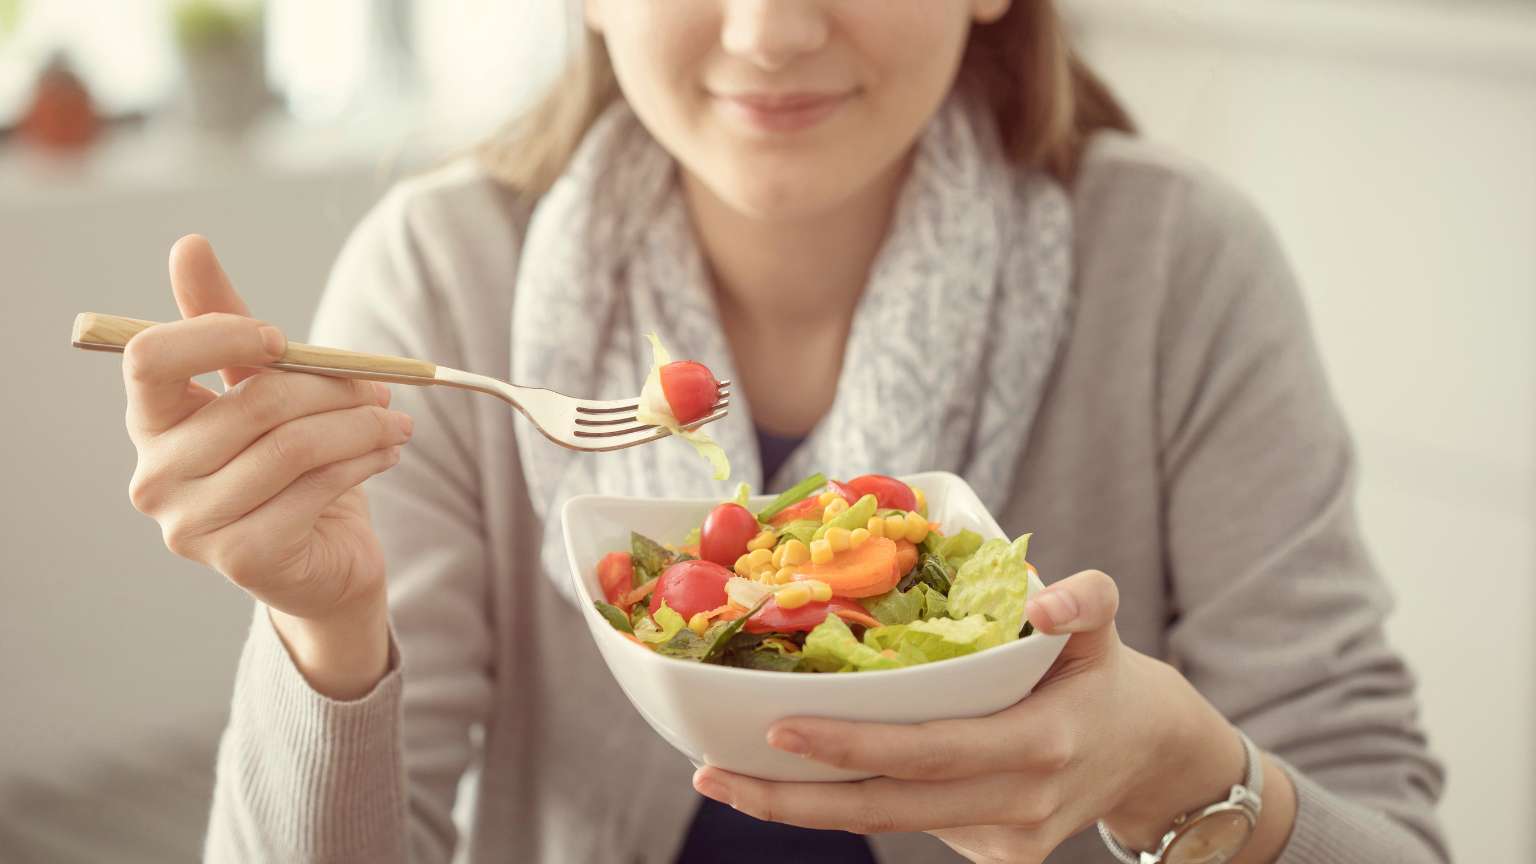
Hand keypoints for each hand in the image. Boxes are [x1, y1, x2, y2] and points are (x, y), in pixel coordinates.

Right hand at [122, 236, 411, 695]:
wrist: (323, 559)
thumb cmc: (289, 463)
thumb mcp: (262, 388)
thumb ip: (226, 323)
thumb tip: (188, 245)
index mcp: (150, 422)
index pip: (150, 359)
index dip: (217, 335)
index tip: (280, 338)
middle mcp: (155, 477)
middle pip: (250, 403)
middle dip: (331, 387)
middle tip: (381, 386)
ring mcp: (192, 525)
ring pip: (293, 447)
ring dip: (360, 425)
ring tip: (395, 420)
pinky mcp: (242, 559)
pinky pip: (316, 488)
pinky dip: (363, 460)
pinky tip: (387, 452)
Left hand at [692, 570, 1283, 862]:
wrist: (1150, 757)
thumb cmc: (1105, 677)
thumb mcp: (1107, 626)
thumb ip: (1086, 600)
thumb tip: (1045, 598)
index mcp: (1039, 744)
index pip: (928, 750)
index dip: (852, 744)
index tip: (781, 728)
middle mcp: (1016, 802)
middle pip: (887, 808)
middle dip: (793, 798)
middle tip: (713, 772)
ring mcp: (1003, 840)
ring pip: (887, 824)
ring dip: (804, 806)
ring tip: (728, 777)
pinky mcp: (993, 856)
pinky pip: (910, 823)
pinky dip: (854, 800)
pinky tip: (798, 775)